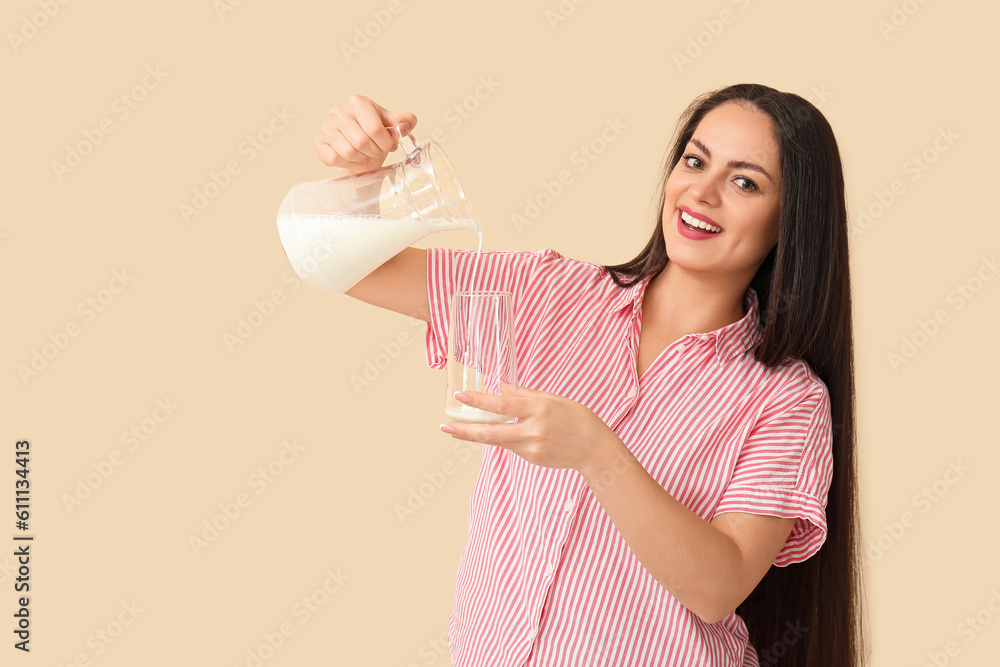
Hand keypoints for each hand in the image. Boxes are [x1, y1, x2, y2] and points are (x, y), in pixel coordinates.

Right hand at [314, 95, 417, 174]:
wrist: (360, 151)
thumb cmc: (376, 137)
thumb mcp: (393, 126)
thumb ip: (405, 121)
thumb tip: (402, 127)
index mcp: (358, 102)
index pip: (374, 128)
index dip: (385, 142)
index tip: (389, 146)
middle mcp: (339, 111)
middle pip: (362, 141)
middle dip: (374, 151)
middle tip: (376, 151)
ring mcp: (326, 126)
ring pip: (348, 151)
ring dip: (361, 158)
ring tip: (364, 154)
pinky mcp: (319, 142)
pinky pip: (334, 158)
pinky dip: (347, 163)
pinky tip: (351, 157)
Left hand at [440, 383, 620, 473]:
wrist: (594, 448)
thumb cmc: (576, 418)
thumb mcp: (552, 399)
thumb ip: (523, 395)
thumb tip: (499, 387)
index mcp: (538, 409)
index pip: (502, 405)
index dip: (479, 401)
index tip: (460, 397)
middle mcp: (533, 430)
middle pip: (492, 432)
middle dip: (465, 430)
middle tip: (445, 426)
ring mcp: (532, 448)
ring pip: (498, 441)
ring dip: (477, 435)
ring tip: (458, 430)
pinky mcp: (532, 459)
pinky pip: (512, 447)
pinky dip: (505, 438)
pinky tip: (509, 433)